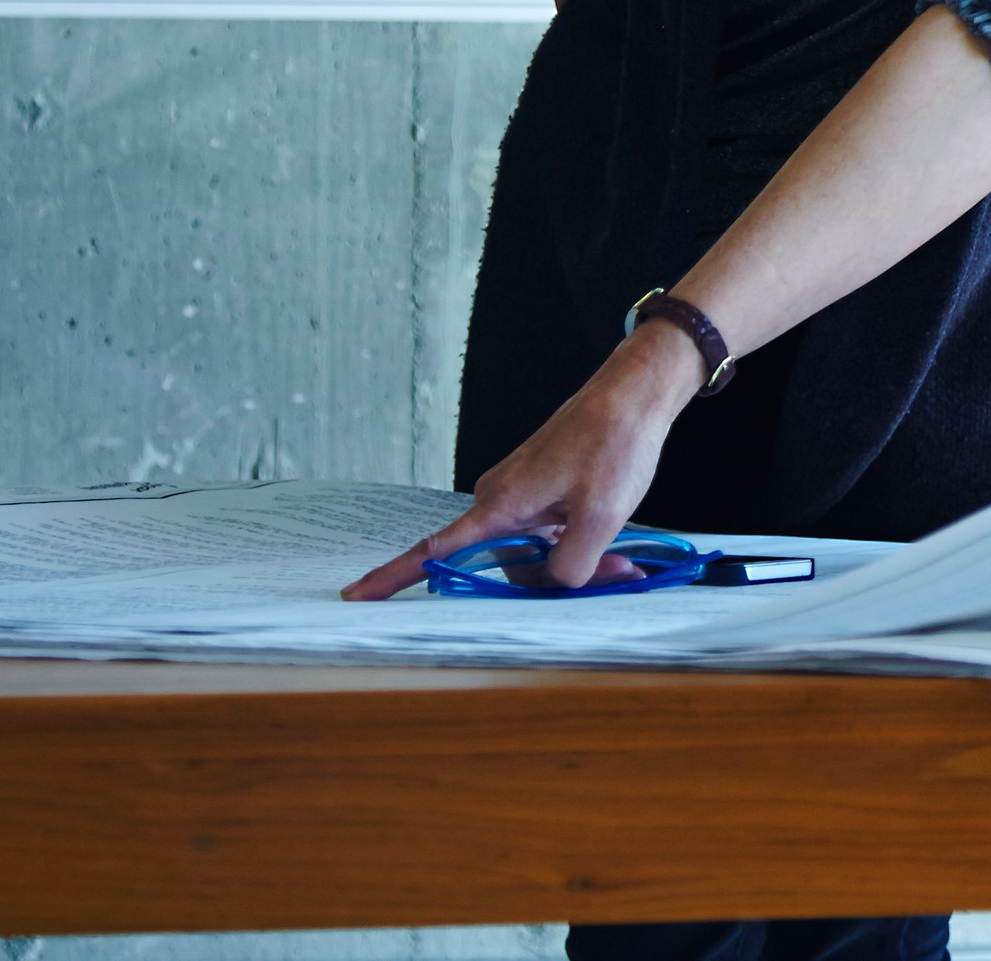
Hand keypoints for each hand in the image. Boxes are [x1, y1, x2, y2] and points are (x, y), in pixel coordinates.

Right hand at [345, 320, 700, 599]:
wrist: (634, 395)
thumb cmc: (614, 444)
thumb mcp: (600, 517)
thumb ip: (570, 566)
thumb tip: (554, 587)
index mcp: (499, 504)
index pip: (434, 550)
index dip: (393, 576)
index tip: (355, 596)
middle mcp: (499, 499)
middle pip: (508, 567)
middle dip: (554, 582)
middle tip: (616, 575)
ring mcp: (520, 494)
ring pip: (535, 553)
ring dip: (573, 564)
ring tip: (621, 563)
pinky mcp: (541, 490)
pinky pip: (547, 535)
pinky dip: (575, 545)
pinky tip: (612, 549)